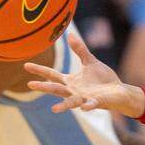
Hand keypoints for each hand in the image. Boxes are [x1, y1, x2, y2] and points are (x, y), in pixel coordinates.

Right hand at [25, 31, 144, 118]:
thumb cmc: (103, 79)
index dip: (39, 70)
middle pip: (56, 89)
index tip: (26, 65)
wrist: (119, 91)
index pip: (52, 75)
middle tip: (30, 84)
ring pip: (71, 101)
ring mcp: (84, 98)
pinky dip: (88, 106)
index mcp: (71, 81)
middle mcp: (74, 91)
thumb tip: (69, 34)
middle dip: (43, 87)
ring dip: (63, 106)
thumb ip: (80, 50)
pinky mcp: (97, 102)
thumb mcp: (90, 61)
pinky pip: (91, 104)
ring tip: (54, 110)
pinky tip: (84, 108)